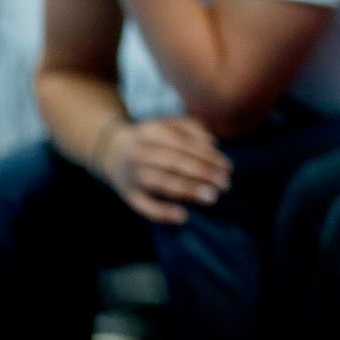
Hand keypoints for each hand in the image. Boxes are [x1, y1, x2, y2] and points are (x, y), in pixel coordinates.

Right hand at [98, 116, 232, 224]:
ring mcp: (132, 174)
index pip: (184, 144)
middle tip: (225, 184)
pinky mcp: (128, 195)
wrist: (112, 151)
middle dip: (203, 173)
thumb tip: (212, 143)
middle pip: (174, 162)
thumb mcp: (168, 123)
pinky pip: (144, 206)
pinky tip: (183, 216)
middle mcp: (140, 152)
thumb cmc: (152, 138)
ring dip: (188, 190)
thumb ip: (191, 127)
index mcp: (151, 131)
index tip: (228, 167)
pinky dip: (162, 212)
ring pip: (161, 182)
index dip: (207, 156)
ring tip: (212, 197)